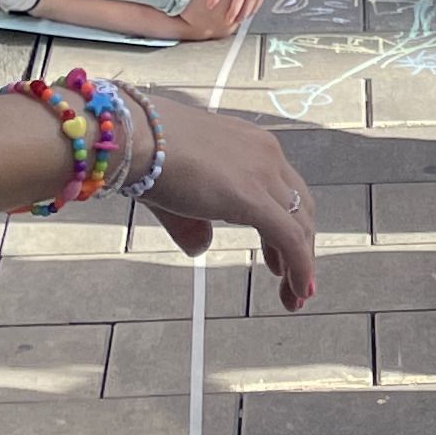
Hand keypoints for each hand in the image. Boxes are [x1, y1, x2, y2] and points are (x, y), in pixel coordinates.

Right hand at [130, 96, 320, 309]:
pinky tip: (297, 290)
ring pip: (300, 225)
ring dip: (301, 264)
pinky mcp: (254, 197)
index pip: (283, 191)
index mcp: (251, 145)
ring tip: (295, 297)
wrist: (134, 136)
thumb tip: (201, 246)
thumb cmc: (144, 154)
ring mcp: (264, 173)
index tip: (278, 261)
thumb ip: (193, 222)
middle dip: (300, 248)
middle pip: (299, 208)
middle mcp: (266, 155)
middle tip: (293, 284)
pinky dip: (300, 266)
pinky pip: (290, 238)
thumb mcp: (175, 191)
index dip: (287, 227)